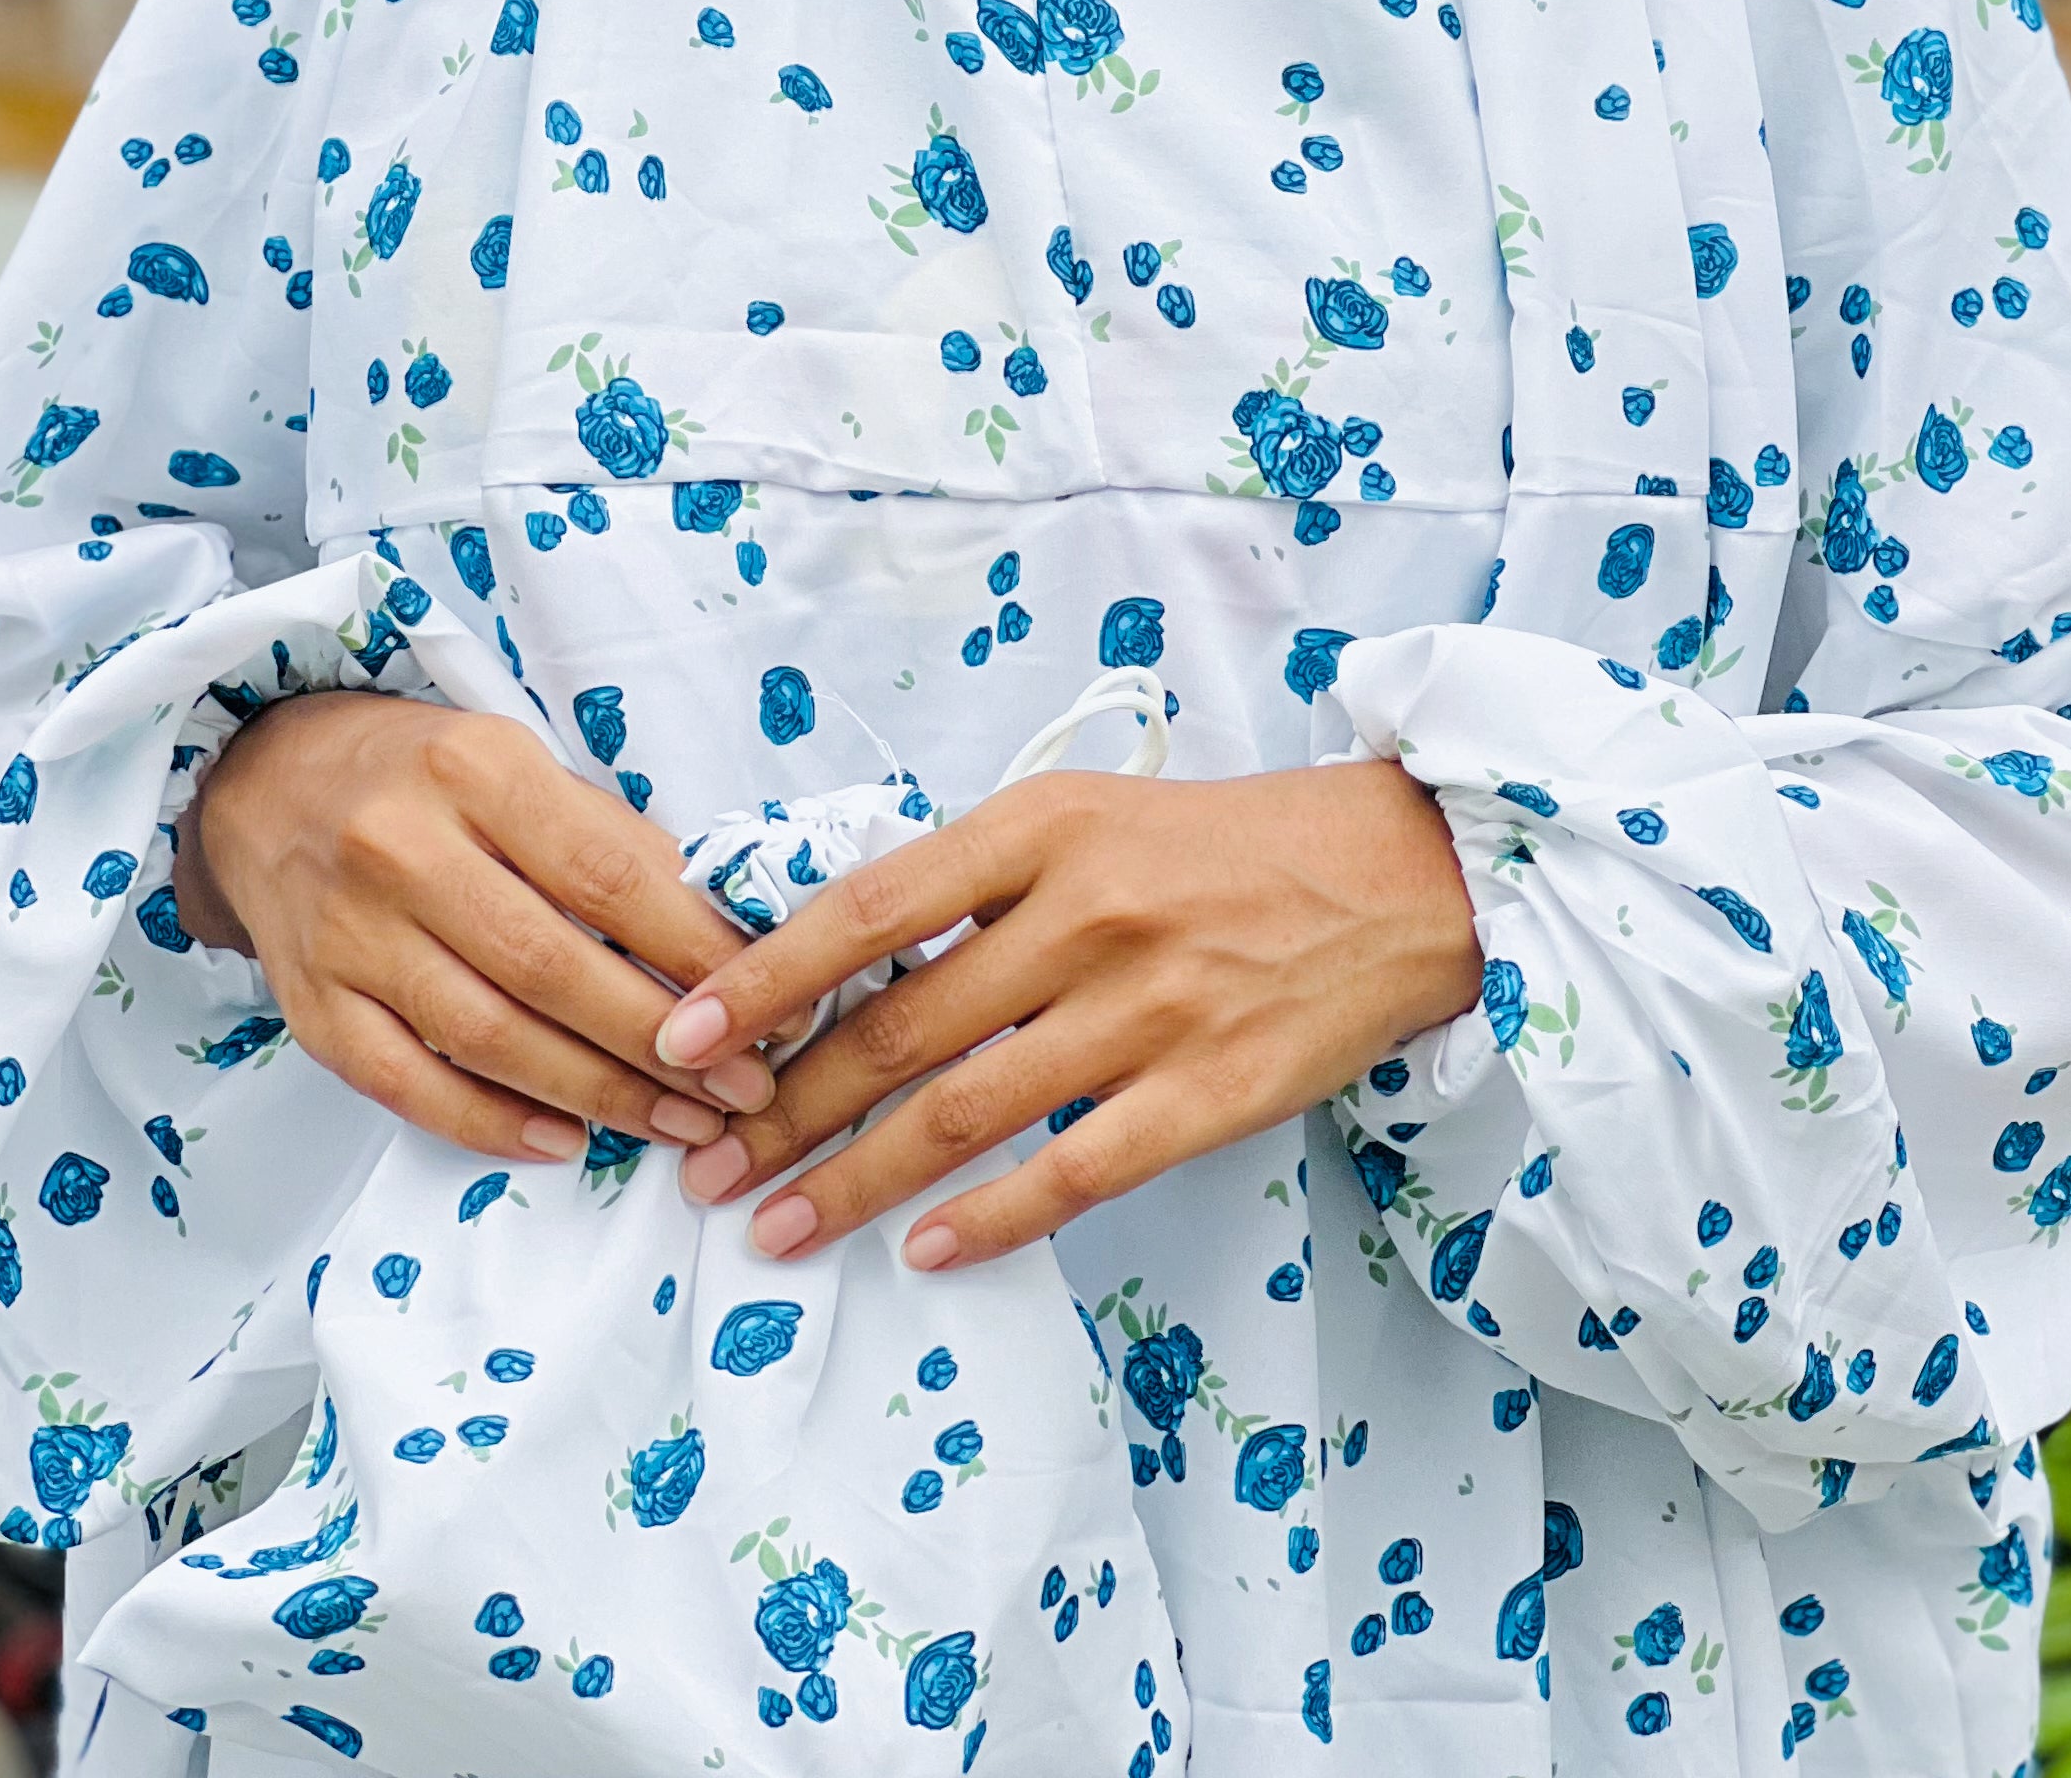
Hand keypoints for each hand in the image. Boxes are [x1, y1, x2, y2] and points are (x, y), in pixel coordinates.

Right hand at [180, 690, 775, 1164]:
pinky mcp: (312, 1005)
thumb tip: (726, 934)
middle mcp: (404, 849)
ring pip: (489, 1037)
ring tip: (678, 1124)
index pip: (609, 874)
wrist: (267, 781)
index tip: (772, 1004)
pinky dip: (492, 1123)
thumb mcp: (521, 765)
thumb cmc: (424, 775)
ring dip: (597, 1094)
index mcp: (477, 770)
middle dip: (661, 1043)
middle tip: (742, 1090)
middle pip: (552, 967)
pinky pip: (409, 1084)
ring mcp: (349, 935)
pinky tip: (564, 1140)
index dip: (697, 951)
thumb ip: (610, 841)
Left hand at [650, 760, 1480, 1268]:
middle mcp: (1086, 913)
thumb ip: (975, 884)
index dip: (764, 977)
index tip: (676, 1036)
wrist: (1393, 877)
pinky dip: (987, 1219)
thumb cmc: (1219, 848)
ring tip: (776, 1227)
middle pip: (899, 1028)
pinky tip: (923, 1251)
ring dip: (853, 1181)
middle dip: (784, 1108)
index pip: (870, 905)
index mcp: (1043, 827)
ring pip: (963, 1112)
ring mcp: (1147, 1008)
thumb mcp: (1088, 819)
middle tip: (706, 1166)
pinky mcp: (1206, 1093)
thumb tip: (835, 967)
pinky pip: (1071, 1172)